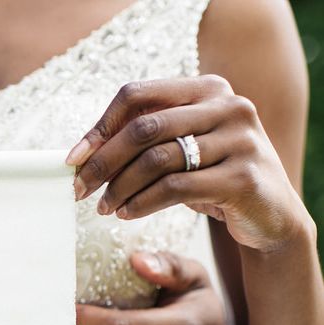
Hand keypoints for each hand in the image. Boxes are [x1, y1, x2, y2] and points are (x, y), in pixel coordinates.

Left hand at [66, 76, 306, 252]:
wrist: (270, 216)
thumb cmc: (213, 178)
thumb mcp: (183, 150)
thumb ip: (147, 139)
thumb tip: (82, 153)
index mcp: (207, 89)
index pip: (138, 95)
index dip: (99, 126)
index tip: (73, 159)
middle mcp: (228, 106)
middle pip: (144, 128)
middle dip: (102, 162)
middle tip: (79, 189)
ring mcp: (240, 140)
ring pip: (157, 160)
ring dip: (119, 188)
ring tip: (104, 207)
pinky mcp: (243, 178)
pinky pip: (175, 188)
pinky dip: (141, 203)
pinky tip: (126, 214)